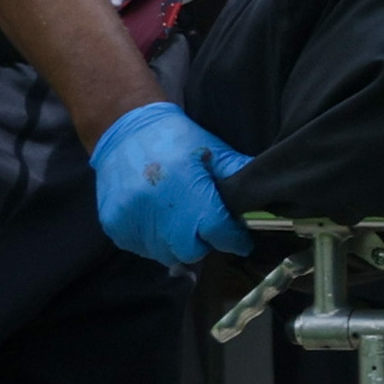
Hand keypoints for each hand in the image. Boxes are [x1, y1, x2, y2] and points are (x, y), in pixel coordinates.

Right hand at [90, 101, 254, 266]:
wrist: (123, 128)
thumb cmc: (175, 139)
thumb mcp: (213, 151)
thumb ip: (238, 175)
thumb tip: (269, 193)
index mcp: (188, 191)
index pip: (218, 233)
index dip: (233, 240)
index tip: (239, 240)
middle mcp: (158, 211)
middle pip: (191, 251)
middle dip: (203, 243)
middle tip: (204, 226)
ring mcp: (132, 221)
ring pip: (164, 254)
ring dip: (175, 244)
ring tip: (177, 221)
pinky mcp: (113, 226)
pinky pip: (141, 248)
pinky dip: (152, 241)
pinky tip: (155, 220)